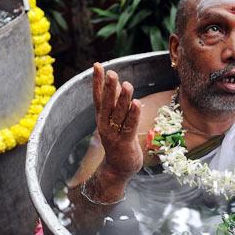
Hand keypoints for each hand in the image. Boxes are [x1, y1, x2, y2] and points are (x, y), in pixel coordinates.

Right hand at [92, 62, 142, 180]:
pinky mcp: (125, 143)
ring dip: (123, 99)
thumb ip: (115, 104)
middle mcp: (105, 125)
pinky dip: (133, 115)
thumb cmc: (118, 142)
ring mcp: (114, 134)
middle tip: (112, 73)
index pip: (98, 96)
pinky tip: (136, 103)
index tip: (97, 65)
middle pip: (107, 103)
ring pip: (119, 113)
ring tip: (127, 84)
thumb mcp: (114, 121)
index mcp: (101, 118)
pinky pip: (129, 126)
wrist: (117, 169)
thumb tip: (118, 83)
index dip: (97, 81)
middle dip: (109, 87)